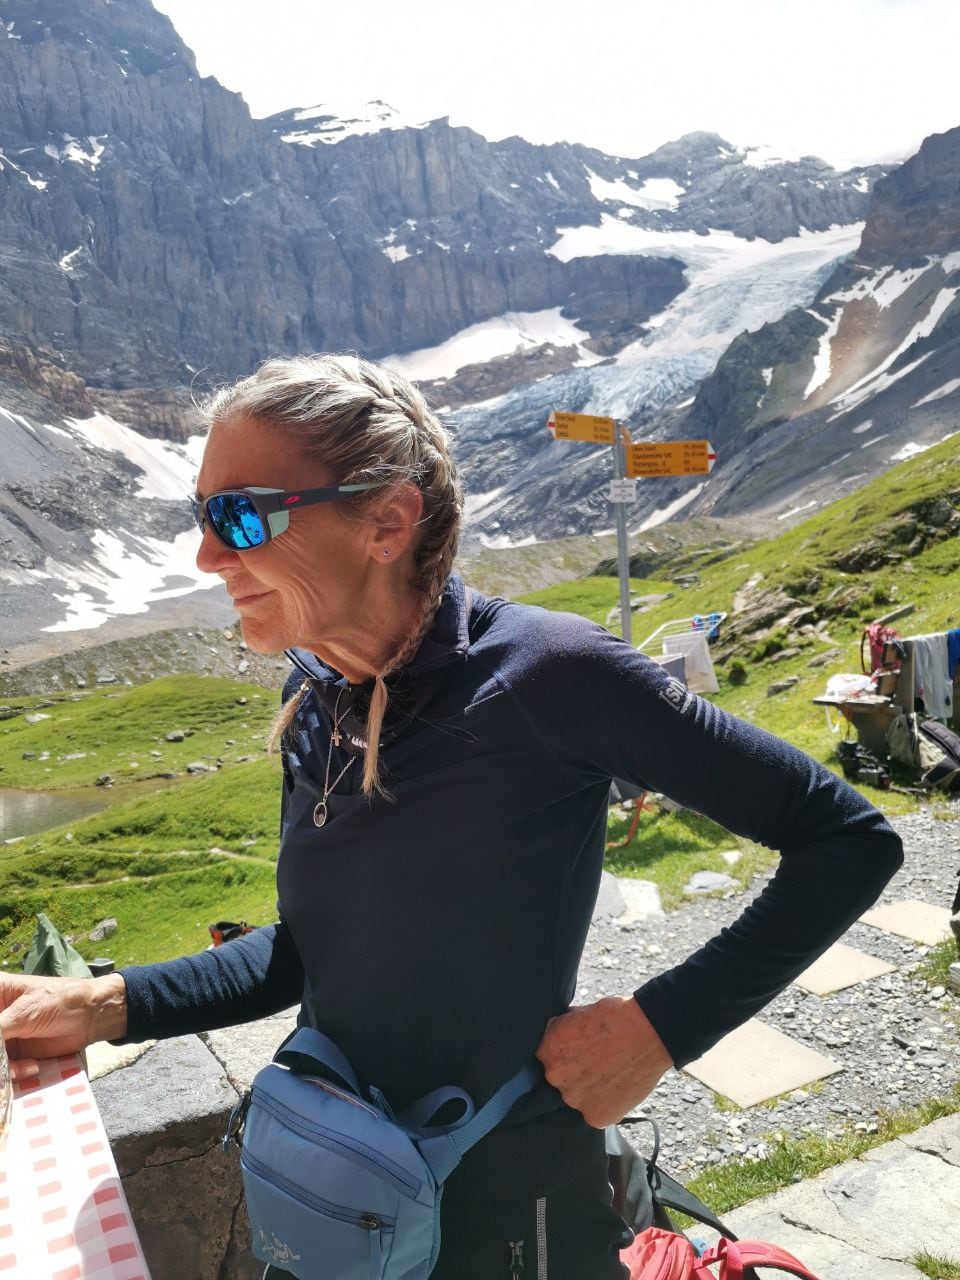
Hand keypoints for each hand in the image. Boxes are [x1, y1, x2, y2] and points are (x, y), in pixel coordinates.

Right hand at [0, 972, 127, 1080]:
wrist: (90, 1017)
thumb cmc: (59, 1001)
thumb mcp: (24, 1013)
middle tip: (5, 1059)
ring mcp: (2, 1036)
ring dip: (2, 1068)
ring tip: (21, 1068)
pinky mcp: (13, 1053)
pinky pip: (3, 1069)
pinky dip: (13, 1073)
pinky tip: (31, 1067)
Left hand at [535, 995, 672, 1127]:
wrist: (647, 1032)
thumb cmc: (615, 1017)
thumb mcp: (575, 1014)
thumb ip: (559, 1033)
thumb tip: (554, 1037)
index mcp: (546, 1049)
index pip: (543, 1058)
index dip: (559, 1054)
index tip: (573, 1051)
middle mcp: (555, 1077)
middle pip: (558, 1080)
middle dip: (573, 1073)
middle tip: (594, 1061)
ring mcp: (575, 1099)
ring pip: (577, 1097)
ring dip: (588, 1089)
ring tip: (609, 1072)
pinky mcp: (596, 1117)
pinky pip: (595, 1112)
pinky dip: (604, 1103)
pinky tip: (616, 1085)